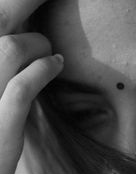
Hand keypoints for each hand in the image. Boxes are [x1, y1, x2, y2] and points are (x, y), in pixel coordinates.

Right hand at [0, 0, 63, 173]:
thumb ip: (0, 79)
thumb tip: (23, 50)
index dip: (12, 4)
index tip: (30, 2)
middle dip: (23, 3)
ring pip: (8, 49)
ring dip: (35, 44)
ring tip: (49, 52)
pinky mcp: (0, 127)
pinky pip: (22, 87)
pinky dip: (43, 70)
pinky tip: (57, 65)